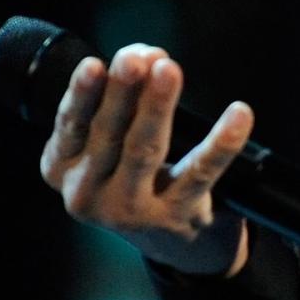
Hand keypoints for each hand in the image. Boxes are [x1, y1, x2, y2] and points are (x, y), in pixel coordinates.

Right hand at [40, 42, 255, 277]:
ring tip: (168, 71)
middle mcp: (87, 193)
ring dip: (158, 106)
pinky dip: (222, 142)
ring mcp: (131, 210)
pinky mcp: (176, 217)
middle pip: (109, 133)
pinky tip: (239, 116)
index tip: (93, 64)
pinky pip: (201, 173)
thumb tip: (149, 56)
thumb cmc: (134, 173)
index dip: (83, 93)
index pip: (70, 125)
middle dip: (123, 92)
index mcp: (61, 168)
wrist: (174, 243)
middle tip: (135, 58)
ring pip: (146, 150)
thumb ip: (122, 98)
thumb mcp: (110, 142)